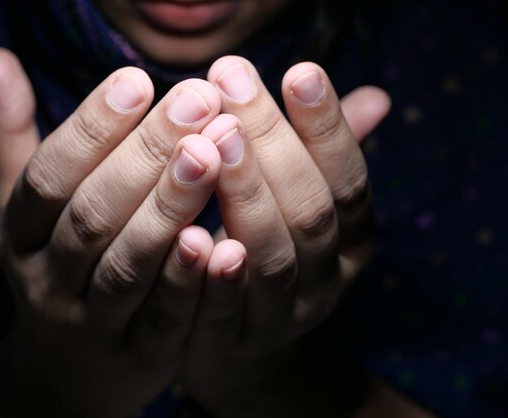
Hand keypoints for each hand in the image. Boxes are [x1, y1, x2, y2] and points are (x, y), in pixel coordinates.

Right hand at [0, 48, 223, 417]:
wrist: (64, 374)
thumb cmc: (54, 266)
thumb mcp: (24, 210)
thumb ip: (14, 136)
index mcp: (18, 234)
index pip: (49, 175)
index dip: (91, 127)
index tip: (138, 80)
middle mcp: (46, 279)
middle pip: (91, 214)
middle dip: (145, 156)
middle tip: (197, 102)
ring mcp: (89, 324)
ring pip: (127, 265)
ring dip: (168, 209)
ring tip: (212, 152)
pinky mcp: (136, 356)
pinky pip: (162, 319)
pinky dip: (187, 282)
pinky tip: (221, 241)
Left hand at [181, 56, 390, 415]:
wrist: (243, 349)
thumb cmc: (271, 253)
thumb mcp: (305, 208)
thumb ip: (327, 157)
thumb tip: (374, 97)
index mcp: (349, 239)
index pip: (348, 179)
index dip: (327, 128)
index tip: (299, 71)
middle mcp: (326, 278)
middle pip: (310, 210)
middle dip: (272, 145)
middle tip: (231, 85)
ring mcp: (282, 316)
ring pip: (273, 258)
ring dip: (245, 198)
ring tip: (212, 141)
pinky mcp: (233, 343)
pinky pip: (225, 312)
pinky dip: (212, 276)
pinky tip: (190, 233)